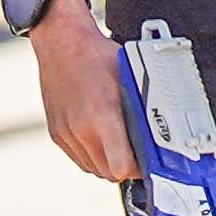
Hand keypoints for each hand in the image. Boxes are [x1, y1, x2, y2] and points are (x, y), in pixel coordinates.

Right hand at [29, 0, 137, 185]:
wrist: (61, 42)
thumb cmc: (96, 55)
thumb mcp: (129, 78)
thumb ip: (141, 110)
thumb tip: (158, 131)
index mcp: (102, 116)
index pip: (121, 168)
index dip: (138, 169)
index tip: (146, 161)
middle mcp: (81, 129)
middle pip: (109, 173)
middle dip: (125, 167)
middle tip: (137, 153)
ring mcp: (66, 133)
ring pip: (93, 169)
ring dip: (108, 163)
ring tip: (118, 145)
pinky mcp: (56, 133)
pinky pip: (79, 158)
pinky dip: (92, 156)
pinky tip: (100, 139)